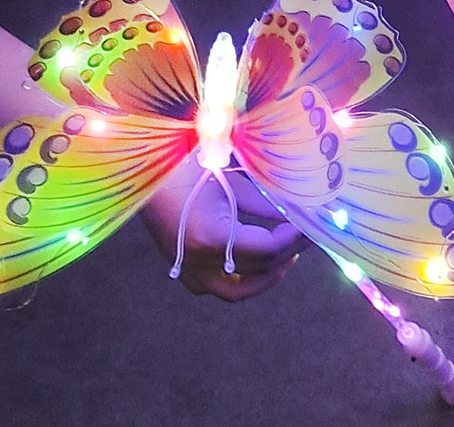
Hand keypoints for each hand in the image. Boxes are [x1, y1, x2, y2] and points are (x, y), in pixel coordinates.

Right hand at [141, 157, 308, 301]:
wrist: (142, 168)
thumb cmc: (186, 163)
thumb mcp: (231, 178)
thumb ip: (265, 200)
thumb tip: (300, 210)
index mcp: (211, 237)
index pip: (267, 250)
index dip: (293, 238)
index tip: (310, 222)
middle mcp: (199, 262)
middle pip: (259, 270)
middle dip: (289, 252)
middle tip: (307, 233)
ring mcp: (188, 271)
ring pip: (239, 291)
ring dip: (269, 273)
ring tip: (289, 253)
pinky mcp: (182, 270)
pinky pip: (220, 287)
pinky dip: (245, 278)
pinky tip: (260, 260)